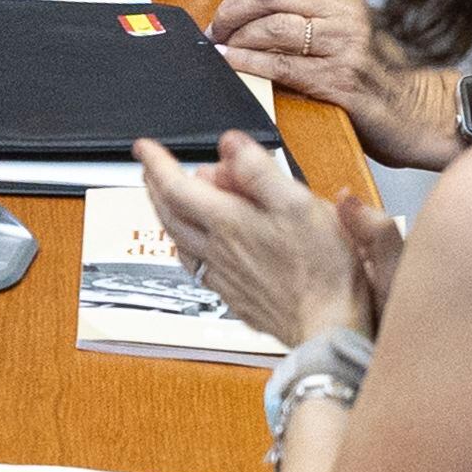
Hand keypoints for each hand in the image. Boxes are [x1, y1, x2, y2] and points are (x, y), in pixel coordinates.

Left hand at [135, 131, 382, 347]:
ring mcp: (224, 276)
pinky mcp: (236, 296)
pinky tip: (197, 249)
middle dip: (154, 187)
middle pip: (169, 215)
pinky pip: (198, 268)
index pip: (176, 187)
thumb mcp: (298, 204)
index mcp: (229, 223)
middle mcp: (218, 250)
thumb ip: (259, 172)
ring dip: (167, 217)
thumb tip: (230, 144)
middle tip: (149, 169)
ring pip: (179, 242)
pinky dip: (188, 248)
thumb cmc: (322, 268)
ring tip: (166, 202)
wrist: (328, 327)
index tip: (143, 147)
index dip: (156, 163)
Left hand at [214, 0, 461, 170]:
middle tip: (213, 32)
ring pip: (273, 30)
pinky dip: (251, 65)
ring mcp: (346, 49)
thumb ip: (307, 16)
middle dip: (232, 14)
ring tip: (220, 51)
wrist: (417, 113)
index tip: (221, 14)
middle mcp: (346, 16)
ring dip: (237, 41)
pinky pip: (283, 68)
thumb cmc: (372, 75)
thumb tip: (248, 10)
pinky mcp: (341, 83)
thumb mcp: (345, 31)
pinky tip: (234, 65)